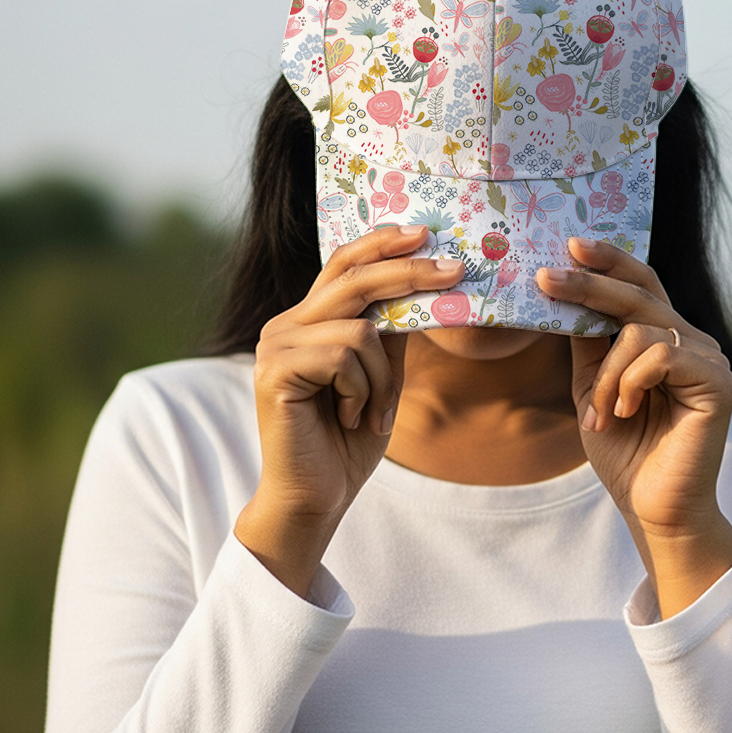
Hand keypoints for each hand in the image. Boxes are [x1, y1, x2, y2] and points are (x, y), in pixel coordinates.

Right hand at [235, 225, 463, 597]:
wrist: (316, 499)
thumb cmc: (349, 443)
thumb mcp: (382, 378)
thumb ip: (391, 334)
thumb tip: (428, 284)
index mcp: (306, 322)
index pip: (343, 266)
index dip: (382, 245)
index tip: (425, 233)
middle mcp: (284, 326)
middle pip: (353, 280)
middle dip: (410, 273)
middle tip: (456, 271)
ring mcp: (275, 346)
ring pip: (359, 328)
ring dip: (383, 377)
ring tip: (374, 414)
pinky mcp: (275, 371)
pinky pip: (345, 356)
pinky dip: (364, 391)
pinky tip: (353, 419)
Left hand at [536, 238, 731, 617]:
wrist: (654, 510)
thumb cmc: (626, 454)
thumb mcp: (592, 388)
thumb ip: (587, 344)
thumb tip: (563, 292)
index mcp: (667, 340)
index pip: (641, 285)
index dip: (608, 262)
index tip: (569, 245)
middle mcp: (693, 342)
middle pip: (639, 294)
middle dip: (588, 285)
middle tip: (546, 279)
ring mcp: (710, 360)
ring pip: (641, 330)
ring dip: (606, 373)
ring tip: (601, 414)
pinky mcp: (718, 383)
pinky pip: (660, 356)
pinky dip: (629, 382)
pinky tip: (624, 413)